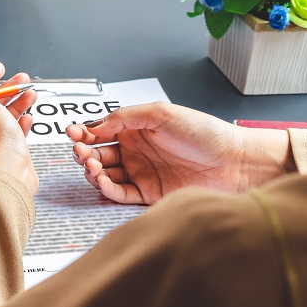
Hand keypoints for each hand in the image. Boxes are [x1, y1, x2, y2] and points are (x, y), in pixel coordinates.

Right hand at [66, 103, 294, 204]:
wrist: (234, 162)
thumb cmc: (203, 133)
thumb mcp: (160, 113)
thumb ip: (123, 117)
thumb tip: (93, 127)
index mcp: (135, 129)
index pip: (99, 132)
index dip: (83, 133)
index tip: (73, 134)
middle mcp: (135, 151)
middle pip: (97, 154)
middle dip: (83, 153)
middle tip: (81, 152)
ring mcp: (140, 172)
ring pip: (104, 174)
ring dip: (92, 171)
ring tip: (92, 167)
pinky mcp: (147, 194)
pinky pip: (118, 193)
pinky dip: (106, 188)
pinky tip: (103, 180)